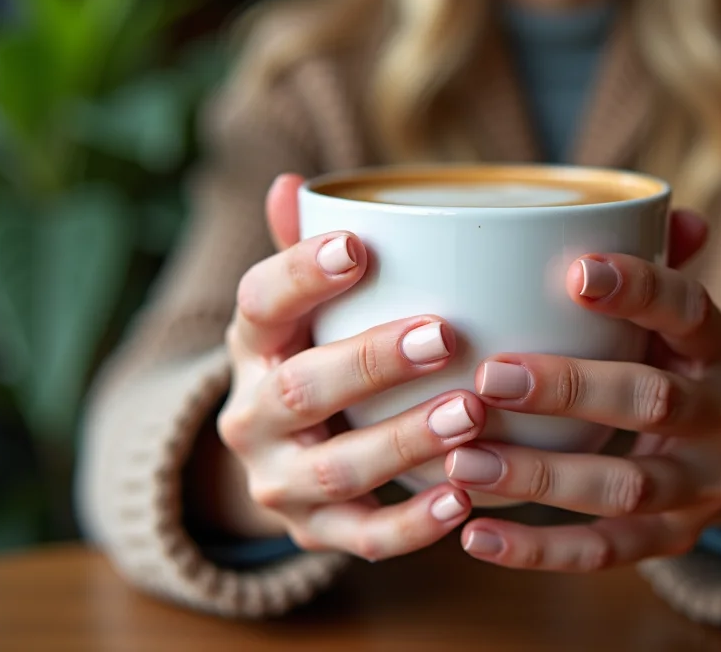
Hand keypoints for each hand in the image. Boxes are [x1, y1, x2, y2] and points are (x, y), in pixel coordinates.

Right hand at [214, 174, 485, 560]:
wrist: (282, 461)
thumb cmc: (314, 356)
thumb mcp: (301, 309)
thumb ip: (303, 248)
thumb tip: (294, 183)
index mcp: (250, 345)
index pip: (258, 303)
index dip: (302, 273)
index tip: (361, 246)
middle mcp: (250, 418)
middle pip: (298, 389)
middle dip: (370, 362)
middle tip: (443, 334)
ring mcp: (280, 482)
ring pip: (337, 467)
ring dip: (404, 440)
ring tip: (470, 413)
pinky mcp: (316, 534)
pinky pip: (364, 537)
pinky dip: (414, 524)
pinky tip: (465, 497)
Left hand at [446, 212, 720, 571]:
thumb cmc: (665, 360)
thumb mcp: (669, 315)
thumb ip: (655, 262)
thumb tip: (659, 205)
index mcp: (720, 344)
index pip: (688, 308)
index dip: (637, 289)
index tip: (571, 272)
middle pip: (653, 401)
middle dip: (569, 389)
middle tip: (488, 378)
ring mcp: (704, 487)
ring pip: (625, 487)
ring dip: (540, 476)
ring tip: (463, 461)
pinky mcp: (674, 541)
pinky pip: (605, 553)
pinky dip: (538, 550)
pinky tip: (474, 536)